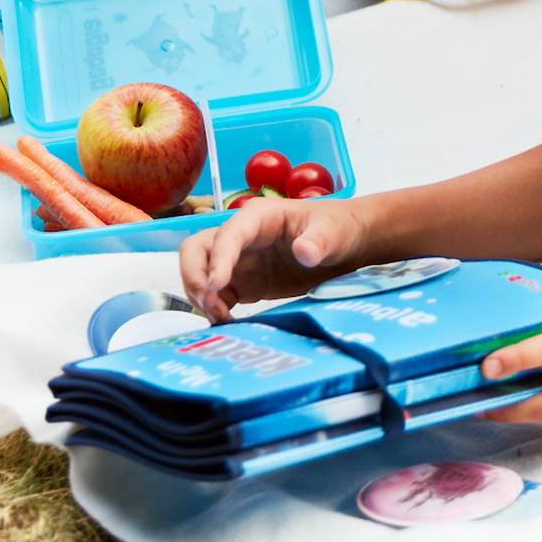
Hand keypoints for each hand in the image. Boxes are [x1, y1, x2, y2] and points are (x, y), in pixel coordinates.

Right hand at [179, 196, 373, 320]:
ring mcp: (239, 260)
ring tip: (221, 318)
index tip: (216, 285)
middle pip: (197, 250)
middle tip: (211, 304)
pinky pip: (216, 295)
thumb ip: (318, 241)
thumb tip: (303, 252)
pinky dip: (214, 310)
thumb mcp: (334, 233)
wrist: (347, 245)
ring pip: (200, 273)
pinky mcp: (244, 283)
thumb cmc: (338, 228)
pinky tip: (226, 324)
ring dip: (201, 296)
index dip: (218, 258)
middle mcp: (241, 236)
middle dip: (194, 276)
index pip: (228, 233)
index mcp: (260, 216)